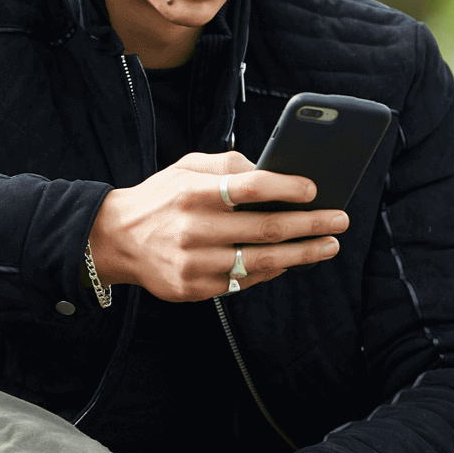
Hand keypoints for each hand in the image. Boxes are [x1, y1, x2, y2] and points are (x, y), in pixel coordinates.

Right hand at [89, 151, 348, 301]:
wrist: (114, 239)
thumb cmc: (161, 198)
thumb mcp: (185, 167)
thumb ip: (226, 163)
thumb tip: (271, 169)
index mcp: (192, 191)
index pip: (249, 187)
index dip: (286, 187)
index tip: (315, 190)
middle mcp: (192, 228)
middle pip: (265, 228)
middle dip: (310, 224)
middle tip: (339, 221)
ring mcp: (192, 263)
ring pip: (260, 261)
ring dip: (301, 255)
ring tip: (328, 246)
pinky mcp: (191, 289)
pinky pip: (242, 282)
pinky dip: (271, 271)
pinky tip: (291, 261)